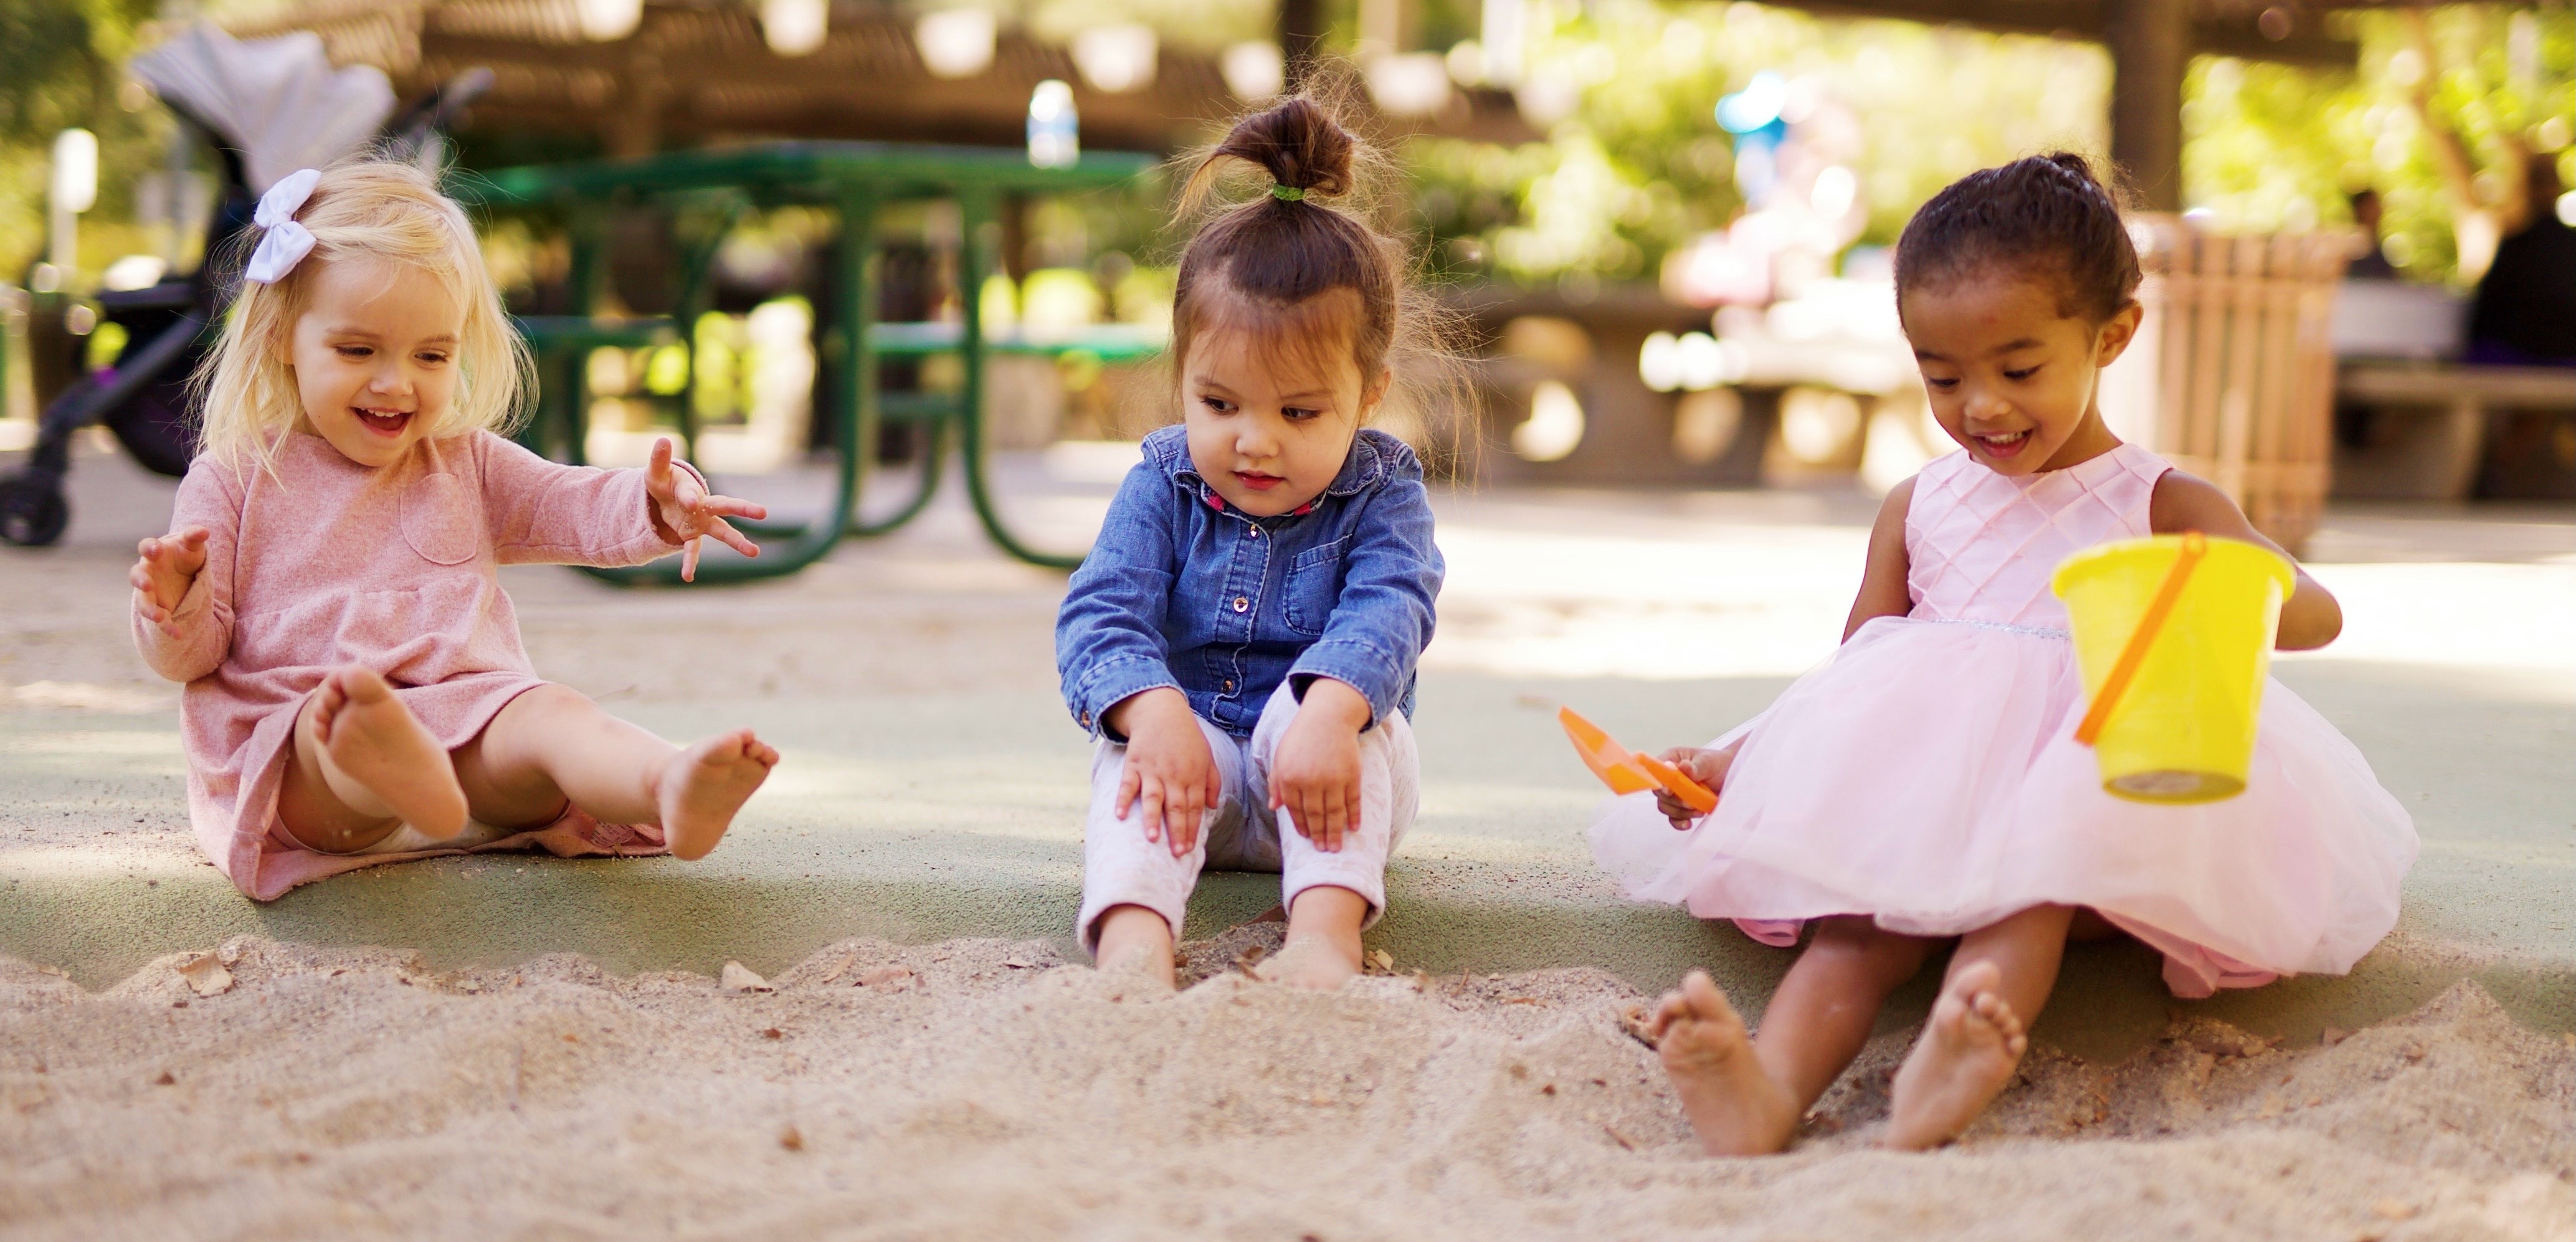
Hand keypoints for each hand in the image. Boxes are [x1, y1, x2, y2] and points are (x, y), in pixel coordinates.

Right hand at [130, 526, 209, 638]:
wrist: (185, 574)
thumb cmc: (185, 555)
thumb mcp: (192, 546)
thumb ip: (195, 537)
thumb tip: (204, 531)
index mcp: (154, 553)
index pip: (146, 547)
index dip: (150, 548)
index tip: (157, 550)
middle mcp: (147, 573)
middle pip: (137, 576)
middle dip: (140, 581)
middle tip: (147, 585)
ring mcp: (151, 593)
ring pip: (144, 602)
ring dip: (149, 609)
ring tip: (159, 616)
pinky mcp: (159, 608)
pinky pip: (161, 620)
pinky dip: (168, 627)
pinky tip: (178, 634)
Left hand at [645, 438, 767, 581]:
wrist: (662, 499)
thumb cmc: (663, 483)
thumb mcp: (656, 472)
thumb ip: (659, 459)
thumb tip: (663, 439)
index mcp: (692, 489)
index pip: (691, 493)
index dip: (689, 497)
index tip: (688, 502)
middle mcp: (703, 506)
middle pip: (726, 506)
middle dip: (743, 509)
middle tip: (763, 513)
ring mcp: (700, 523)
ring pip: (722, 532)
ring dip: (738, 542)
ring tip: (755, 552)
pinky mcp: (692, 536)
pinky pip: (694, 551)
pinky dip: (690, 563)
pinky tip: (687, 577)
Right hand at [1109, 688, 1220, 857]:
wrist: (1161, 711)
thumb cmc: (1187, 736)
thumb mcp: (1207, 756)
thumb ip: (1212, 781)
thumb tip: (1212, 807)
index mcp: (1193, 775)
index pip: (1194, 807)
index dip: (1191, 829)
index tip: (1188, 849)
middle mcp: (1174, 775)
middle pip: (1176, 807)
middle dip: (1177, 831)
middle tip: (1176, 853)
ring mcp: (1153, 770)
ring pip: (1153, 798)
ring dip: (1152, 819)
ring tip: (1152, 838)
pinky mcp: (1134, 764)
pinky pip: (1127, 784)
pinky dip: (1123, 799)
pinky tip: (1119, 815)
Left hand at [1269, 678, 1369, 852]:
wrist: (1328, 716)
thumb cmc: (1301, 737)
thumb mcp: (1281, 756)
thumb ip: (1276, 783)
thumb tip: (1274, 807)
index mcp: (1290, 778)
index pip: (1295, 810)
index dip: (1302, 825)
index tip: (1307, 837)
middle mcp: (1311, 781)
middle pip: (1315, 816)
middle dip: (1319, 835)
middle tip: (1323, 850)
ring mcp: (1333, 779)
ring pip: (1334, 813)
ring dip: (1335, 832)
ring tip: (1336, 848)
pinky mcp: (1352, 775)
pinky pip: (1353, 801)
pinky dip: (1354, 816)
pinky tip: (1354, 828)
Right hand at [1653, 745, 1732, 828]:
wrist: (1732, 777)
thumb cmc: (1719, 764)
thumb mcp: (1708, 762)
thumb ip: (1695, 767)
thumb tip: (1683, 767)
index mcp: (1671, 759)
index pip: (1656, 771)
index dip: (1659, 782)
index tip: (1669, 791)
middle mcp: (1669, 777)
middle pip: (1659, 792)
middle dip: (1675, 800)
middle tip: (1691, 803)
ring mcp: (1674, 793)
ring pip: (1665, 806)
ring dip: (1680, 812)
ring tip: (1699, 811)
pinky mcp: (1681, 807)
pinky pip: (1673, 817)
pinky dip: (1679, 822)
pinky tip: (1688, 824)